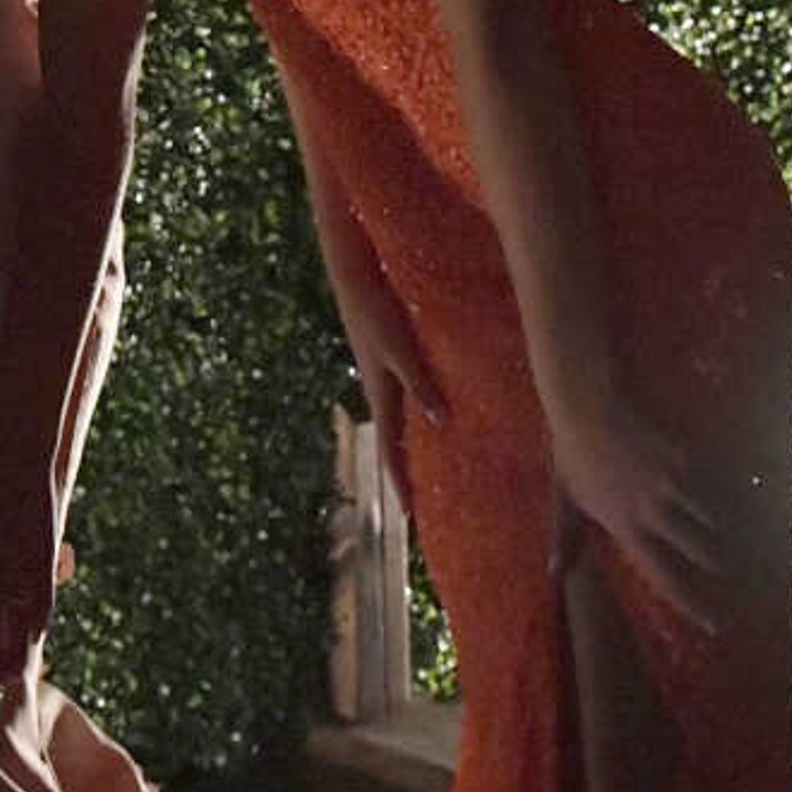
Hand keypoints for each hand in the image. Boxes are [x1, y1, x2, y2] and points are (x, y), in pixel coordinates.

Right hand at [330, 257, 445, 510]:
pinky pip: (401, 397)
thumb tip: (440, 421)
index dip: (400, 482)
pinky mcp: (384, 358)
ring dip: (411, 444)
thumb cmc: (376, 309)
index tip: (411, 517)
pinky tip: (431, 413)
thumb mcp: (399, 348)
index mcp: (379, 392)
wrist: (351, 274)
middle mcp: (378, 388)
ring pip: (398, 419)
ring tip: (431, 465)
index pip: (391, 449)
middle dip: (407, 471)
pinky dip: (414, 415)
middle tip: (424, 501)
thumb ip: (419, 381)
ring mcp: (380, 374)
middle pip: (394, 440)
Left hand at [550, 388, 746, 631]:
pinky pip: (708, 485)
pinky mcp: (682, 461)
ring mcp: (670, 486)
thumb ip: (565, 538)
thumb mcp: (564, 500)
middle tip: (724, 569)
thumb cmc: (570, 457)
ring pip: (712, 520)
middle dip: (717, 563)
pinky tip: (722, 492)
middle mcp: (653, 512)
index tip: (714, 625)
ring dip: (719, 529)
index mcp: (624, 527)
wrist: (585, 409)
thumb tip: (554, 573)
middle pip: (702, 552)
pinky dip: (715, 493)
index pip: (663, 577)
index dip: (691, 604)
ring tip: (726, 533)